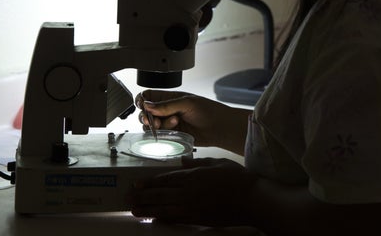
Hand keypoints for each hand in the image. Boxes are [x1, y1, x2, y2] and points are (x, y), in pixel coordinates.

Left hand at [128, 157, 256, 226]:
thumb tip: (183, 160)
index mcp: (192, 176)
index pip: (164, 179)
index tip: (136, 184)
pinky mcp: (198, 219)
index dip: (148, 182)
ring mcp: (192, 208)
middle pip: (159, 195)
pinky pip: (175, 219)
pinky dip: (163, 219)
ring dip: (147, 210)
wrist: (251, 199)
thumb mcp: (216, 163)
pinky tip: (155, 220)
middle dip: (142, 197)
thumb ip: (197, 162)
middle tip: (129, 198)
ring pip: (163, 209)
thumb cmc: (236, 179)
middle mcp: (188, 193)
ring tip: (135, 211)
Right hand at [135, 90, 250, 152]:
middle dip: (147, 117)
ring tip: (174, 123)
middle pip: (145, 113)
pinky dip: (163, 134)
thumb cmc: (208, 111)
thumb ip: (166, 105)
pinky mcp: (172, 135)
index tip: (143, 106)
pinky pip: (159, 136)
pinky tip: (174, 131)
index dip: (142, 101)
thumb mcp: (187, 103)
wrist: (220, 128)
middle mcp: (166, 110)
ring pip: (151, 126)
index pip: (148, 96)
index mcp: (169, 97)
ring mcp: (168, 123)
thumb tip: (148, 105)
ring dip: (159, 126)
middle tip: (155, 120)